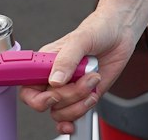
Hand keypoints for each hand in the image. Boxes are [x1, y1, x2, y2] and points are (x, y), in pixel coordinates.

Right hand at [18, 11, 136, 135]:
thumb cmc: (97, 28)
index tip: (52, 92)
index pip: (27, 87)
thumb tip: (55, 80)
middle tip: (84, 80)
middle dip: (67, 96)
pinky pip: (73, 116)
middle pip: (46, 103)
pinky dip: (76, 118)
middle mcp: (55, 78)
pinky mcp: (83, 96)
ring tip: (93, 82)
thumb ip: (67, 59)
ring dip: (79, 103)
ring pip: (60, 112)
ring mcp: (69, 88)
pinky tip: (85, 106)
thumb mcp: (81, 39)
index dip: (35, 97)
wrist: (120, 32)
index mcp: (46, 63)